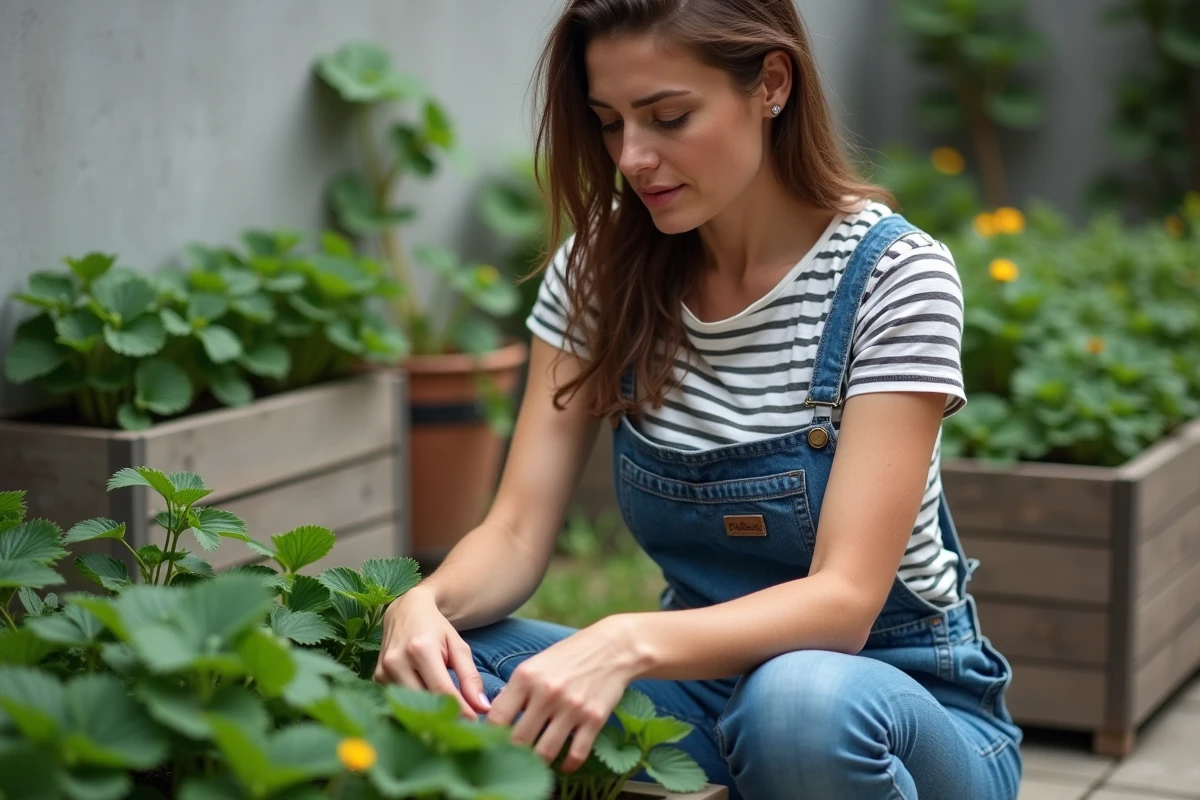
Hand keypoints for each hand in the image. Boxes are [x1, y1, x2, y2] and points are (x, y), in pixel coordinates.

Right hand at [374, 585, 490, 719]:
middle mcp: (398, 660)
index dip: (459, 709)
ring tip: (447, 715)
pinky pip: (399, 699)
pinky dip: (415, 705)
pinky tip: (426, 706)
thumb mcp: (458, 647)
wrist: (406, 610)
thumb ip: (470, 677)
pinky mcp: (377, 677)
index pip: (441, 689)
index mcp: (421, 649)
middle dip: (445, 714)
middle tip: (462, 723)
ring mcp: (383, 670)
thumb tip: (482, 708)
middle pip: (424, 700)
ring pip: (411, 703)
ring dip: (429, 712)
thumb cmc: (436, 629)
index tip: (474, 723)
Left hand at [485, 615, 644, 772]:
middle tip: (512, 758)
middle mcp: (547, 693)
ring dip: (537, 763)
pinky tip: (563, 765)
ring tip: (535, 764)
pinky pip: (576, 754)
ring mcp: (572, 707)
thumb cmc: (569, 656)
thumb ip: (515, 690)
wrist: (612, 647)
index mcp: (526, 677)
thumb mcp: (535, 664)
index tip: (493, 742)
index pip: (497, 718)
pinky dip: (567, 766)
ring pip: (545, 753)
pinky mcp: (594, 719)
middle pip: (518, 740)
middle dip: (513, 753)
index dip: (490, 735)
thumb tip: (494, 715)